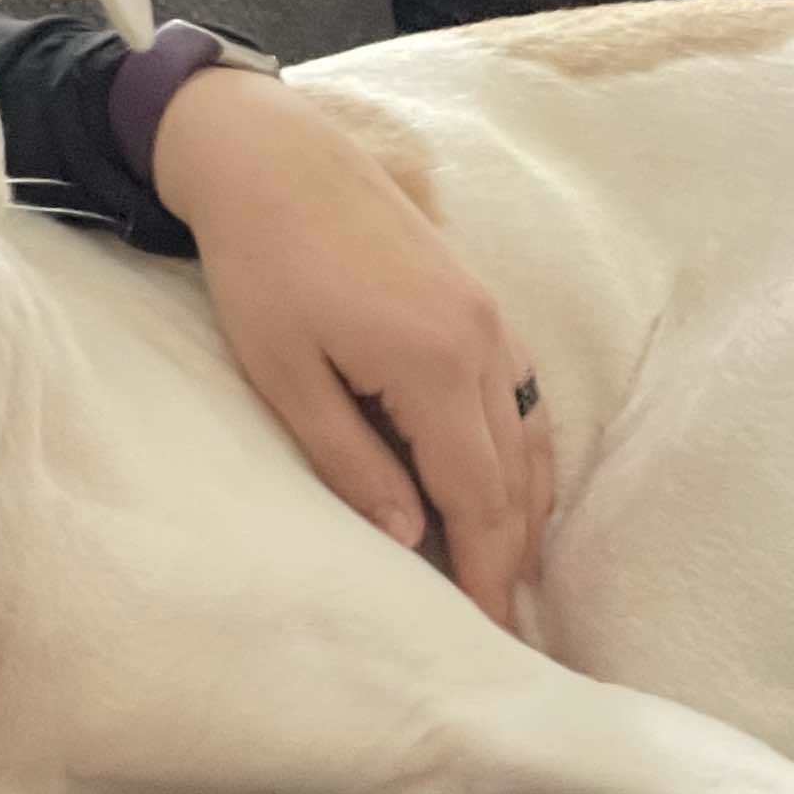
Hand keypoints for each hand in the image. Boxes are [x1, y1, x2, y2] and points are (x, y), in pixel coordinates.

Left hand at [151, 68, 555, 625]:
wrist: (273, 157)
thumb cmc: (261, 264)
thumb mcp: (285, 373)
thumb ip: (348, 460)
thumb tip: (406, 535)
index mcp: (432, 365)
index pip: (476, 499)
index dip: (483, 573)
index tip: (489, 637)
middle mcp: (480, 343)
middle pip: (515, 477)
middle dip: (512, 557)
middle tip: (506, 629)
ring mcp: (489, 319)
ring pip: (531, 438)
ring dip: (526, 510)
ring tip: (511, 573)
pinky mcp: (480, 302)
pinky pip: (523, 398)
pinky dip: (524, 454)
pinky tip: (509, 488)